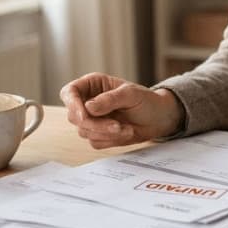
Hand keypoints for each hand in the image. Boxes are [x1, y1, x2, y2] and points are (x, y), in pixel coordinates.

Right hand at [59, 73, 184, 148]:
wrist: (159, 119)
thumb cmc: (147, 101)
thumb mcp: (131, 94)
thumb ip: (110, 99)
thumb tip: (88, 107)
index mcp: (93, 85)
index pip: (69, 92)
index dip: (72, 104)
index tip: (85, 115)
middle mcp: (88, 102)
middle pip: (75, 117)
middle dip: (95, 124)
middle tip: (116, 125)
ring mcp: (92, 120)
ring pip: (84, 132)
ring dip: (106, 133)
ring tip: (126, 128)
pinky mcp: (98, 134)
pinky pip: (94, 142)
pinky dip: (111, 140)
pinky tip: (125, 132)